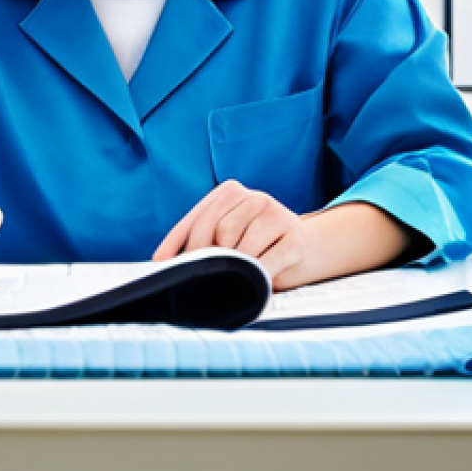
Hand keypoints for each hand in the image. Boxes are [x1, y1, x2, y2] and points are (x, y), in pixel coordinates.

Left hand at [152, 180, 311, 290]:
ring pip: (240, 247)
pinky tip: (257, 279)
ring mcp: (277, 216)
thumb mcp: (228, 233)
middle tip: (209, 275)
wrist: (309, 247)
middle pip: (217, 231)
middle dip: (208, 258)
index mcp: (231, 191)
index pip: (198, 217)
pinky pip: (264, 264)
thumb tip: (164, 260)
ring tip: (242, 272)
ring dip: (237, 267)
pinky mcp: (294, 240)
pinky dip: (256, 277)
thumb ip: (201, 240)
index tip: (162, 262)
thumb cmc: (258, 244)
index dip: (177, 242)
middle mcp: (255, 197)